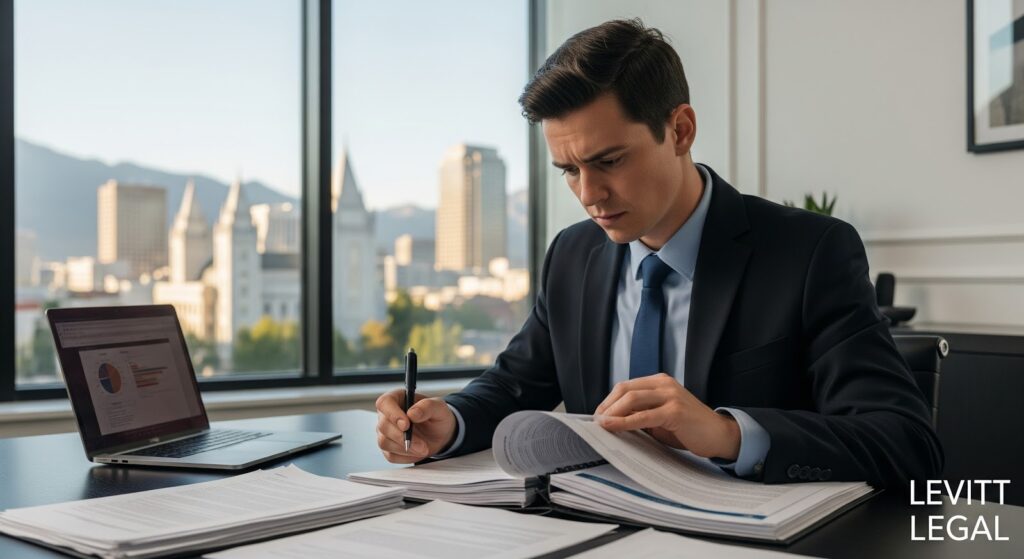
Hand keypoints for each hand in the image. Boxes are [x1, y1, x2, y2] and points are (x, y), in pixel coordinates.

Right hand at [375, 389, 456, 463]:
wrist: (441, 434)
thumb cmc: (437, 416)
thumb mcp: (439, 408)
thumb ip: (427, 406)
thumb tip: (412, 413)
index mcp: (397, 398)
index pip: (384, 403)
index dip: (392, 414)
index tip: (406, 425)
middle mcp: (387, 415)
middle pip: (383, 426)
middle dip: (403, 437)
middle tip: (422, 445)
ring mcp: (385, 432)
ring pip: (384, 442)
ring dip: (406, 449)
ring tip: (424, 449)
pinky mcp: (388, 448)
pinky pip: (391, 455)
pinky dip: (406, 457)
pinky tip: (418, 452)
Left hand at [595, 373, 740, 460]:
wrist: (720, 435)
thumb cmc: (689, 428)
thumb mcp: (660, 417)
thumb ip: (641, 414)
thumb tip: (612, 421)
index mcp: (660, 382)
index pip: (626, 386)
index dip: (608, 401)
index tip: (598, 416)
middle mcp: (665, 384)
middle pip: (625, 389)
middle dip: (606, 406)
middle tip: (596, 422)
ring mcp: (670, 396)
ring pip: (631, 399)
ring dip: (612, 413)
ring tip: (601, 425)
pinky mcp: (675, 411)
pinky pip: (643, 416)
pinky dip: (624, 422)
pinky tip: (612, 427)